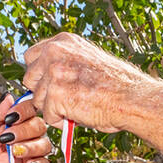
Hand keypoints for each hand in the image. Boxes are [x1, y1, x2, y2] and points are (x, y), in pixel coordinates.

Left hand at [0, 96, 52, 162]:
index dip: (23, 111)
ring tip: (13, 151)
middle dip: (24, 131)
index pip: (29, 107)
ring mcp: (31, 148)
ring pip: (44, 144)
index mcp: (15, 118)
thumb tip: (8, 97)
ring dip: (30, 147)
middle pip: (39, 125)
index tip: (10, 117)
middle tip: (7, 137)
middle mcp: (26, 131)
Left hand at [22, 33, 149, 131]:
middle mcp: (55, 52)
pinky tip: (80, 115)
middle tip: (67, 99)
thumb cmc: (116, 85)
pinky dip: (62, 122)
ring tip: (78, 106)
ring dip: (54, 109)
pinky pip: (48, 116)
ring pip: (37, 100)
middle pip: (29, 79)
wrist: (133, 98)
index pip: (31, 57)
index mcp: (63, 41)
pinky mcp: (56, 95)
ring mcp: (54, 73)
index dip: (40, 76)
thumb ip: (65, 62)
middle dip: (43, 93)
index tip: (54, 85)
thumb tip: (46, 76)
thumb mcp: (87, 60)